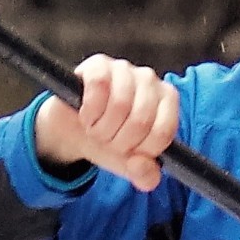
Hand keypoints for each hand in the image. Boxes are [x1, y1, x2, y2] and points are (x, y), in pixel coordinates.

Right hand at [34, 57, 179, 192]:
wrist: (73, 131)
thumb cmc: (108, 141)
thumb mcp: (129, 164)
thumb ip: (145, 175)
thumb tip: (142, 167)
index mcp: (167, 101)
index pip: (163, 131)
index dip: (142, 150)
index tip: (130, 151)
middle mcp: (150, 80)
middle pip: (141, 120)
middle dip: (118, 141)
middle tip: (108, 140)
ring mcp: (124, 69)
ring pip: (119, 104)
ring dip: (101, 128)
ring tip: (96, 129)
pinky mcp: (99, 64)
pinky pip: (99, 86)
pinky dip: (89, 110)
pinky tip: (86, 114)